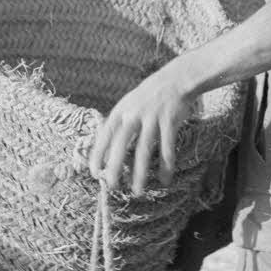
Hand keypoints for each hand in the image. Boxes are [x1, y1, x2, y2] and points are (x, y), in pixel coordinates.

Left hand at [89, 70, 195, 194]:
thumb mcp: (129, 104)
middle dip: (115, 167)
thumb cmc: (149, 96)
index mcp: (121, 110)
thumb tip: (105, 150)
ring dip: (140, 173)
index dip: (98, 154)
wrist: (176, 79)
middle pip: (121, 144)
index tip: (94, 173)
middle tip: (112, 187)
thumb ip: (119, 123)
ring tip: (137, 191)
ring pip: (144, 150)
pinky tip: (165, 180)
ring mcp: (152, 117)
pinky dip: (166, 166)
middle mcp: (134, 114)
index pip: (104, 135)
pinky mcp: (169, 121)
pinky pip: (167, 148)